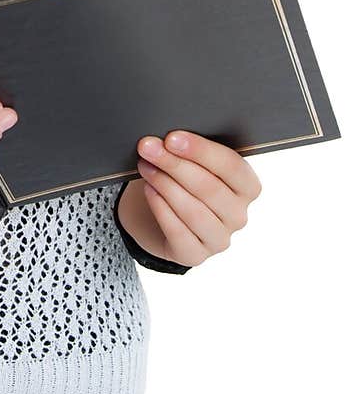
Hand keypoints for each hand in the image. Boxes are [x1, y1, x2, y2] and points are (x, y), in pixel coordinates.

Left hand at [116, 129, 262, 267]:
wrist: (169, 216)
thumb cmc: (186, 181)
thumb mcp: (195, 164)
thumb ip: (191, 151)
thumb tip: (167, 139)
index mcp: (248, 186)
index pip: (231, 166)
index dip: (201, 150)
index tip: (172, 138)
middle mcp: (238, 215)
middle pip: (208, 187)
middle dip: (174, 164)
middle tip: (148, 147)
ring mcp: (220, 238)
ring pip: (193, 210)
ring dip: (164, 185)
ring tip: (145, 167)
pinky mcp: (196, 255)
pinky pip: (178, 232)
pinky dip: (161, 208)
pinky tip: (150, 191)